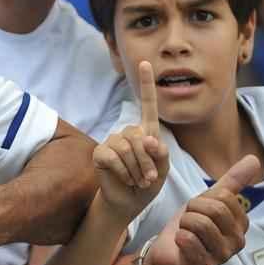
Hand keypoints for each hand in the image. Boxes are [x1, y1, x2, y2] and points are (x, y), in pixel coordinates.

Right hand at [93, 61, 168, 221]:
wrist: (129, 202)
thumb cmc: (148, 184)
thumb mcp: (163, 170)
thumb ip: (161, 154)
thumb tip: (147, 139)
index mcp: (146, 132)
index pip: (148, 104)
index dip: (146, 83)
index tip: (146, 62)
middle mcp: (128, 132)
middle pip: (140, 138)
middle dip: (148, 162)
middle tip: (149, 180)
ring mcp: (112, 140)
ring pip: (127, 148)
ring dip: (137, 170)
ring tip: (138, 181)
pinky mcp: (100, 152)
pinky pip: (114, 157)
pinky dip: (123, 172)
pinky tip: (125, 179)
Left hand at [142, 154, 260, 264]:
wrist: (167, 252)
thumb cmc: (190, 226)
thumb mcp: (209, 200)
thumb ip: (232, 182)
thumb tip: (254, 159)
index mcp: (241, 224)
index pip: (224, 197)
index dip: (203, 198)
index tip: (198, 210)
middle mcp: (237, 242)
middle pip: (214, 209)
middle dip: (192, 209)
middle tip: (188, 220)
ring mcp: (222, 257)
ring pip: (199, 223)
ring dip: (184, 223)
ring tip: (185, 232)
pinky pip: (188, 240)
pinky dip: (179, 237)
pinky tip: (181, 244)